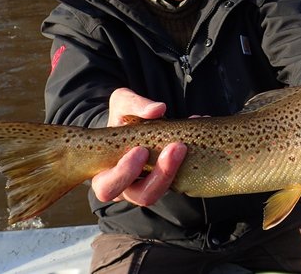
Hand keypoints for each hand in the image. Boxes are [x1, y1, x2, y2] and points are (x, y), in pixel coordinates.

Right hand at [91, 88, 186, 205]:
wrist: (135, 123)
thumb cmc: (122, 117)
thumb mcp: (121, 103)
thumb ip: (134, 104)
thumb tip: (158, 109)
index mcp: (105, 174)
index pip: (107, 188)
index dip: (125, 173)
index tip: (141, 150)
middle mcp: (126, 188)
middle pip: (143, 196)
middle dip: (160, 174)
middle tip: (174, 148)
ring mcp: (149, 186)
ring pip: (164, 191)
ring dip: (176, 170)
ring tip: (184, 145)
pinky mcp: (169, 180)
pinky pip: (181, 179)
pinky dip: (190, 159)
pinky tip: (196, 130)